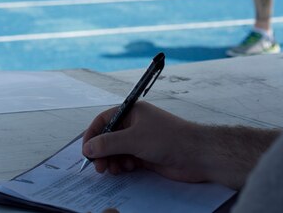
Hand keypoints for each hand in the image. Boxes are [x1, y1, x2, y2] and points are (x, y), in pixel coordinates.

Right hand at [81, 102, 210, 183]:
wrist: (196, 155)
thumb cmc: (168, 139)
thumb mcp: (134, 140)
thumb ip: (108, 144)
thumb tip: (88, 148)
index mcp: (132, 112)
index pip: (104, 120)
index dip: (93, 135)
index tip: (86, 151)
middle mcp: (135, 125)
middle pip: (109, 138)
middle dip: (102, 152)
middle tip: (98, 167)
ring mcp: (141, 140)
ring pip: (117, 151)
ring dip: (112, 161)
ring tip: (114, 170)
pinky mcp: (146, 155)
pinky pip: (126, 160)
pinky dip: (123, 166)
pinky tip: (127, 169)